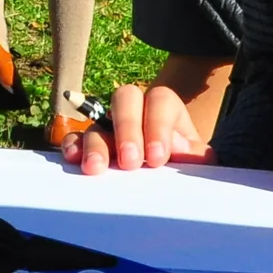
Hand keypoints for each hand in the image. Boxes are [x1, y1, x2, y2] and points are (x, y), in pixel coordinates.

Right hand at [63, 82, 209, 174]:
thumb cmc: (186, 163)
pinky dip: (73, 145)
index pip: (160, 100)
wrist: (172, 174)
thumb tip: (176, 146)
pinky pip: (77, 138)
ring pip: (98, 120)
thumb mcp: (198, 159)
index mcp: (165, 107)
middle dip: (127, 128)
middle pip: (125, 98)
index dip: (157, 126)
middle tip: (130, 162)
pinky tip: (74, 158)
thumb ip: (195, 153)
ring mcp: (110, 126)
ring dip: (96, 143)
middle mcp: (135, 110)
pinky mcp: (91, 144)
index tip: (157, 158)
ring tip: (96, 168)